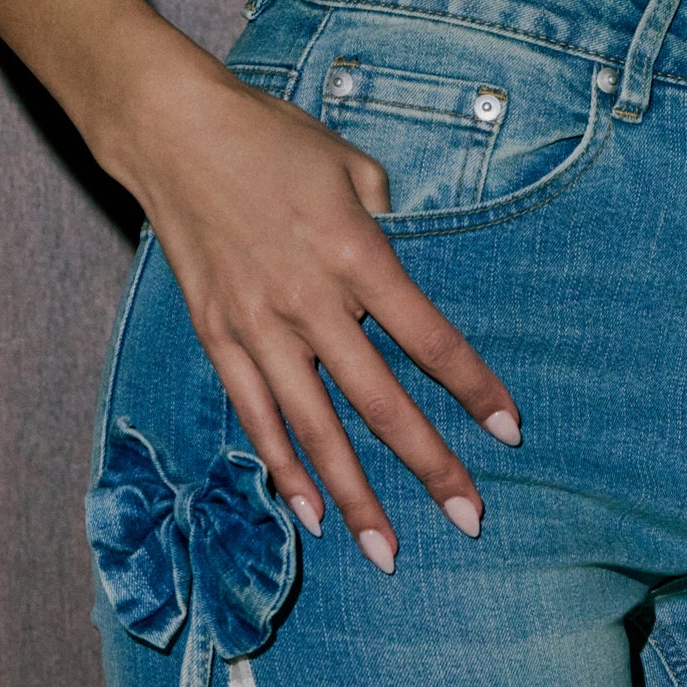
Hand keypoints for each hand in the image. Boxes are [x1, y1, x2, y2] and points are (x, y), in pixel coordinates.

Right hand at [121, 56, 521, 572]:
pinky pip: (257, 416)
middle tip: (471, 517)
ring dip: (354, 496)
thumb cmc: (273, 138)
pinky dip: (283, 467)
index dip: (472, 388)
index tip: (508, 430)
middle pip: (380, 400)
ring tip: (387, 553)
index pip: (428, 338)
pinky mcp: (219, 338)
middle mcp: (310, 301)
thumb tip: (395, 266)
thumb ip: (384, 217)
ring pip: (316, 430)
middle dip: (429, 463)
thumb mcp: (350, 163)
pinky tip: (308, 512)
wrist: (177, 134)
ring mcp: (259, 326)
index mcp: (356, 253)